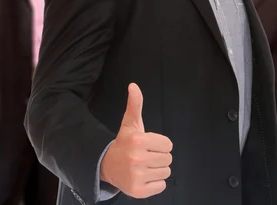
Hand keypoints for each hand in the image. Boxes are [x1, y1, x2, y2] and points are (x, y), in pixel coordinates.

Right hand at [100, 83, 172, 198]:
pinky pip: (161, 186)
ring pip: (166, 172)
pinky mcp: (138, 191)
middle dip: (159, 156)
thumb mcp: (130, 123)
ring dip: (157, 170)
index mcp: (139, 140)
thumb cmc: (125, 143)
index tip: (148, 145)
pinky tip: (144, 177)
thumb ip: (135, 104)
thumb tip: (133, 85)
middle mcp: (137, 158)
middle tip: (146, 156)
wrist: (108, 165)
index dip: (160, 144)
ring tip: (144, 166)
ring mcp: (137, 176)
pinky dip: (155, 183)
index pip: (168, 144)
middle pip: (168, 158)